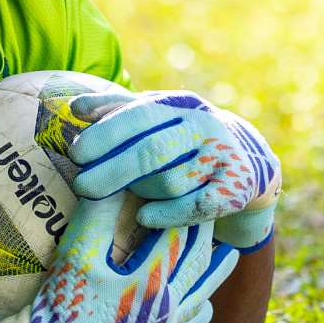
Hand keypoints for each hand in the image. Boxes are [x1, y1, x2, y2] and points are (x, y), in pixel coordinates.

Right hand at [0, 192, 238, 322]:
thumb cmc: (59, 306)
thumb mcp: (76, 254)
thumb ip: (99, 213)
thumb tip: (114, 176)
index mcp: (152, 280)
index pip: (178, 232)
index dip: (183, 204)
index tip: (192, 182)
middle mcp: (167, 308)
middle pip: (197, 262)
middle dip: (205, 233)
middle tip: (212, 208)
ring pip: (201, 296)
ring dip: (216, 274)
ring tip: (231, 255)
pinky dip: (200, 312)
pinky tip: (203, 304)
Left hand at [67, 91, 279, 250]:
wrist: (247, 160)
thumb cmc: (183, 137)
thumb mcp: (155, 116)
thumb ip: (116, 109)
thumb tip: (76, 108)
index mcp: (179, 105)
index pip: (139, 115)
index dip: (106, 134)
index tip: (76, 154)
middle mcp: (204, 127)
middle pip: (153, 151)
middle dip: (113, 170)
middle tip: (82, 186)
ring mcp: (222, 157)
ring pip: (171, 181)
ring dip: (142, 191)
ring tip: (128, 194)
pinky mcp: (236, 188)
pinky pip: (198, 206)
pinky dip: (169, 214)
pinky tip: (145, 217)